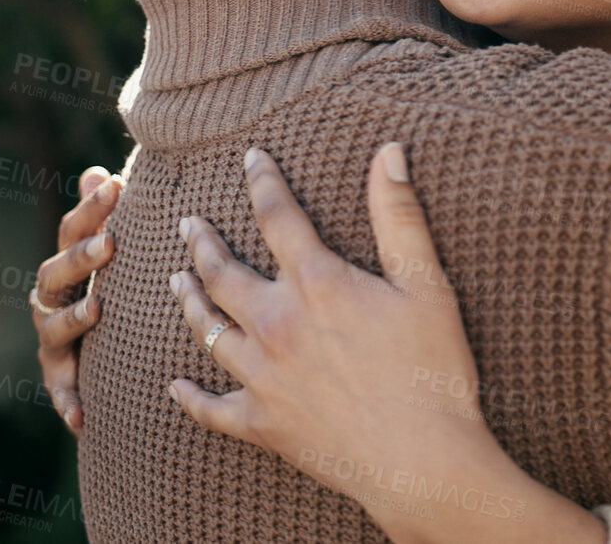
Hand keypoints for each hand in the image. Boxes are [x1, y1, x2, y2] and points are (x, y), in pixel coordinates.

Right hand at [33, 165, 120, 433]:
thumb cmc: (108, 290)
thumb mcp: (106, 253)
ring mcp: (52, 340)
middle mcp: (51, 300)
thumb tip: (97, 173)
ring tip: (96, 310)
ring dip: (73, 319)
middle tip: (112, 242)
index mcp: (66, 266)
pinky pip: (61, 391)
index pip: (72, 231)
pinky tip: (80, 416)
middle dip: (83, 258)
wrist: (96, 356)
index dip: (90, 209)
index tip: (115, 186)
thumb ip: (100, 216)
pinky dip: (68, 402)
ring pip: (53, 328)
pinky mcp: (60, 378)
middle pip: (57, 274)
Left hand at [168, 145, 604, 543]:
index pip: (277, 216)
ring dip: (189, 302)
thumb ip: (399, 215)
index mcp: (317, 283)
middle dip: (203, 243)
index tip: (250, 159)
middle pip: (224, 272)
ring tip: (176, 282)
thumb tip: (389, 152)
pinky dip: (190, 397)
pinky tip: (176, 386)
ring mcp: (262, 376)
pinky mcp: (261, 423)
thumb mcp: (426, 283)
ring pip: (208, 330)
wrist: (422, 459)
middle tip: (188, 224)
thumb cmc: (434, 369)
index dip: (262, 182)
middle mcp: (277, 323)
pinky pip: (211, 408)